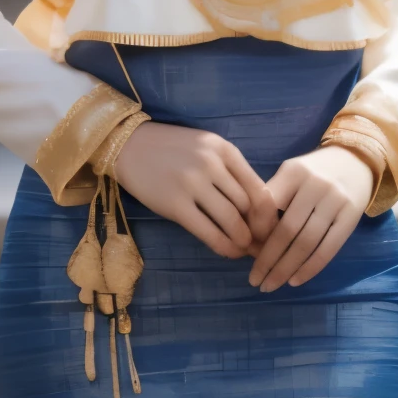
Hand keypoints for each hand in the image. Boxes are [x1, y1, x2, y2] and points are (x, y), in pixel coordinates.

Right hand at [114, 121, 277, 260]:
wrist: (129, 146)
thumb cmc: (172, 149)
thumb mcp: (207, 149)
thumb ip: (230, 172)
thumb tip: (258, 210)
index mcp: (224, 149)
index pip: (259, 188)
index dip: (268, 216)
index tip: (268, 230)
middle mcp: (212, 164)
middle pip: (248, 207)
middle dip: (258, 231)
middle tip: (260, 245)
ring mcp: (193, 183)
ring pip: (232, 221)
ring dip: (242, 241)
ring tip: (243, 249)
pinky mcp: (175, 204)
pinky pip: (209, 232)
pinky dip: (224, 247)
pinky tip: (228, 251)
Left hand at [248, 145, 373, 292]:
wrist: (356, 160)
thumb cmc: (314, 172)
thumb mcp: (291, 173)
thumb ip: (272, 197)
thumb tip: (250, 236)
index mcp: (293, 172)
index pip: (267, 206)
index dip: (255, 232)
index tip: (244, 252)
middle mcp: (315, 184)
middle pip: (286, 230)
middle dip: (267, 259)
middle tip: (254, 281)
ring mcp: (335, 201)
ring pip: (306, 243)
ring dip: (286, 269)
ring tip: (270, 285)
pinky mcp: (351, 217)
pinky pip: (328, 248)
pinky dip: (310, 268)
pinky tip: (295, 281)